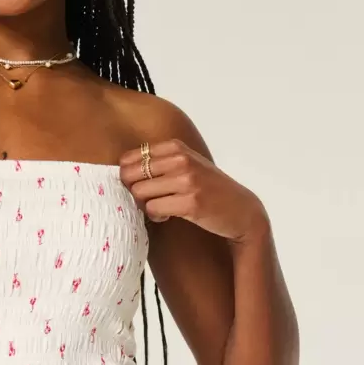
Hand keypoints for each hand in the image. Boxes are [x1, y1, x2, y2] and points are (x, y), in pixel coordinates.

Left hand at [119, 139, 268, 242]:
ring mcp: (187, 180)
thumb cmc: (209, 188)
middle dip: (133, 192)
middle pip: (129, 175)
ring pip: (139, 193)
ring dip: (145, 206)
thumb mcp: (187, 164)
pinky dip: (156, 217)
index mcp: (176, 147)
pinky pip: (153, 210)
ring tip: (161, 209)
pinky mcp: (190, 202)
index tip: (140, 187)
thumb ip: (160, 162)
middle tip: (147, 200)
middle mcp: (180, 160)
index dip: (128, 177)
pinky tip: (168, 217)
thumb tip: (122, 169)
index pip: (129, 158)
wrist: (241, 210)